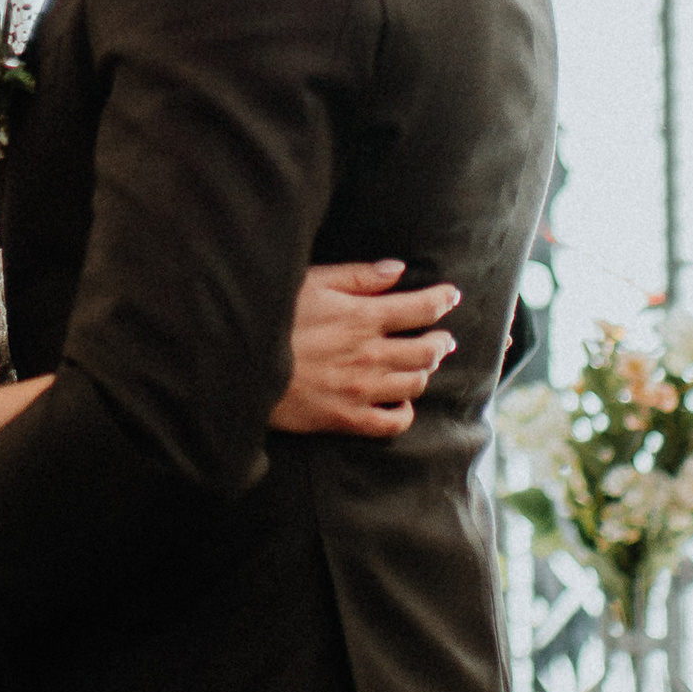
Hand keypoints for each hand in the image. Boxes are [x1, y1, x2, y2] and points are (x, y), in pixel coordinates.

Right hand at [271, 262, 459, 437]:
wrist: (241, 369)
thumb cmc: (272, 319)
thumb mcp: (311, 283)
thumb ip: (358, 276)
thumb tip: (397, 269)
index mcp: (363, 317)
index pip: (420, 309)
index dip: (442, 300)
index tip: (451, 296)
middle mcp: (371, 355)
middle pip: (426, 351)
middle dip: (440, 342)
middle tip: (443, 338)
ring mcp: (362, 390)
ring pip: (415, 384)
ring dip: (425, 372)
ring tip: (423, 365)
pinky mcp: (348, 419)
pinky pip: (393, 423)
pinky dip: (405, 412)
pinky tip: (402, 403)